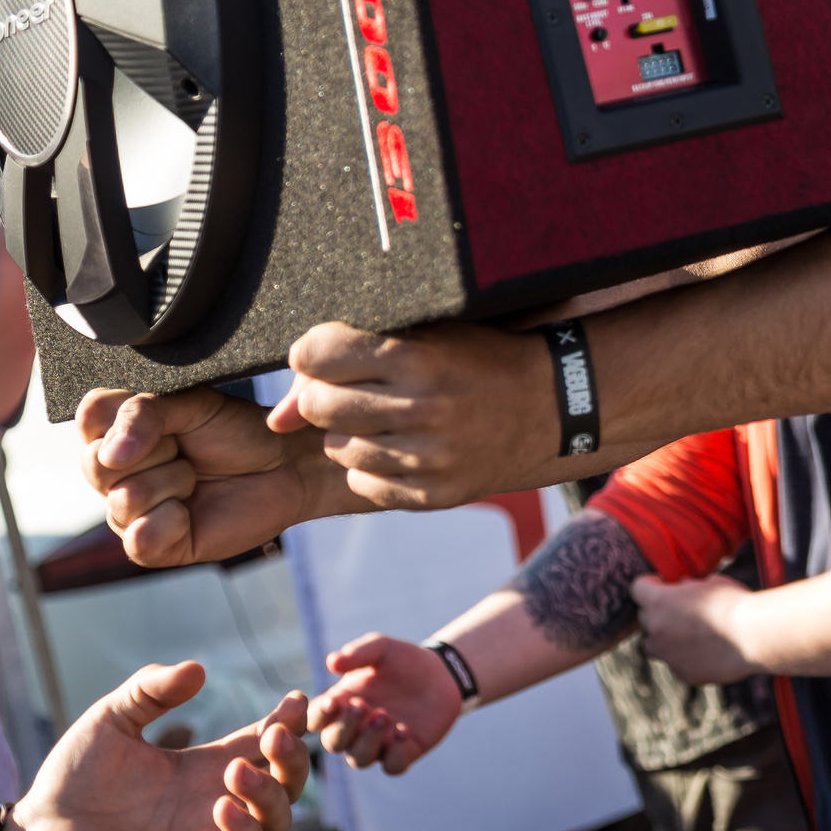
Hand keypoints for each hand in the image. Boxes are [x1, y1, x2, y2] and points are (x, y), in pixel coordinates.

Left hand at [12, 662, 308, 830]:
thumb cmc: (73, 776)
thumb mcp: (111, 718)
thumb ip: (151, 689)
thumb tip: (199, 669)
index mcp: (205, 763)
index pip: (266, 742)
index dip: (290, 721)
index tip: (296, 700)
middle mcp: (216, 799)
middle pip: (288, 780)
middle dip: (295, 756)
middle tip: (275, 734)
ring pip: (278, 820)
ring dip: (272, 793)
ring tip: (235, 773)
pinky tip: (222, 807)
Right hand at [81, 386, 329, 567]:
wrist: (284, 466)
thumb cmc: (238, 433)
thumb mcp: (194, 404)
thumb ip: (145, 412)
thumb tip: (110, 454)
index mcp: (119, 431)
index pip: (89, 417)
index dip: (122, 418)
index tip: (164, 419)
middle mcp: (116, 472)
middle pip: (96, 463)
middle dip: (154, 451)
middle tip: (187, 450)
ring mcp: (130, 511)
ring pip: (123, 499)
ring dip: (173, 483)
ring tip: (196, 478)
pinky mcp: (152, 547)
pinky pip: (139, 538)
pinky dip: (171, 522)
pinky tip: (190, 512)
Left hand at [275, 321, 553, 510]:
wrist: (552, 406)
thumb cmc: (479, 360)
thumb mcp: (425, 335)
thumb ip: (346, 359)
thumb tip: (278, 420)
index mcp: (418, 357)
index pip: (316, 353)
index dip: (314, 353)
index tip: (331, 356)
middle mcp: (422, 409)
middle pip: (318, 405)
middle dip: (325, 396)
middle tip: (358, 390)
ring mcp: (429, 459)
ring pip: (336, 449)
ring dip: (349, 433)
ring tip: (386, 418)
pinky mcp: (433, 495)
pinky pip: (364, 484)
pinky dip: (372, 467)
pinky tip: (402, 447)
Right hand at [309, 633, 461, 776]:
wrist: (441, 672)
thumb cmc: (402, 660)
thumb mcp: (381, 648)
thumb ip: (357, 653)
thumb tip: (331, 661)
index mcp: (341, 705)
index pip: (316, 719)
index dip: (318, 715)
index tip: (331, 702)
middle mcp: (354, 729)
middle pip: (334, 742)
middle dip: (344, 727)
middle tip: (361, 706)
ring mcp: (378, 744)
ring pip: (359, 758)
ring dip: (368, 741)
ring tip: (384, 716)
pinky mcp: (404, 753)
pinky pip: (393, 766)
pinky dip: (396, 753)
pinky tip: (404, 730)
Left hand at [632, 574, 760, 684]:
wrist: (753, 635)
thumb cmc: (734, 602)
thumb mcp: (711, 582)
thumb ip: (689, 587)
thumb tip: (683, 588)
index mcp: (659, 602)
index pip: (637, 588)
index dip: (650, 583)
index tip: (663, 583)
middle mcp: (656, 630)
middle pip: (645, 618)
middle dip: (659, 612)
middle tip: (681, 608)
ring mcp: (668, 655)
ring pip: (653, 645)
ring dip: (664, 638)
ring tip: (688, 633)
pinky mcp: (684, 674)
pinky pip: (677, 663)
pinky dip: (685, 657)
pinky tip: (707, 650)